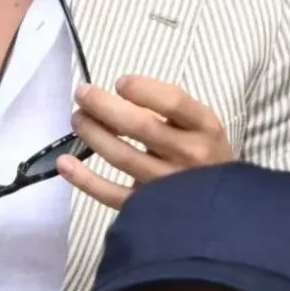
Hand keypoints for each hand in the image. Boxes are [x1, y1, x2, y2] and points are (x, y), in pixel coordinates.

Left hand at [59, 77, 232, 209]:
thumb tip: (116, 97)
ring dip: (93, 135)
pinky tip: (65, 163)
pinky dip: (85, 179)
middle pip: (140, 127)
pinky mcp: (150, 207)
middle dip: (104, 106)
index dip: (142, 89)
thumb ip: (166, 109)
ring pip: (122, 157)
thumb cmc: (202, 154)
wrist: (224, 206)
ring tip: (78, 119)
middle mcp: (190, 155)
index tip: (120, 82)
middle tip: (82, 94)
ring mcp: (169, 184)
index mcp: (205, 128)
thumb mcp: (198, 125)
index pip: (173, 103)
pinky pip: (112, 194)